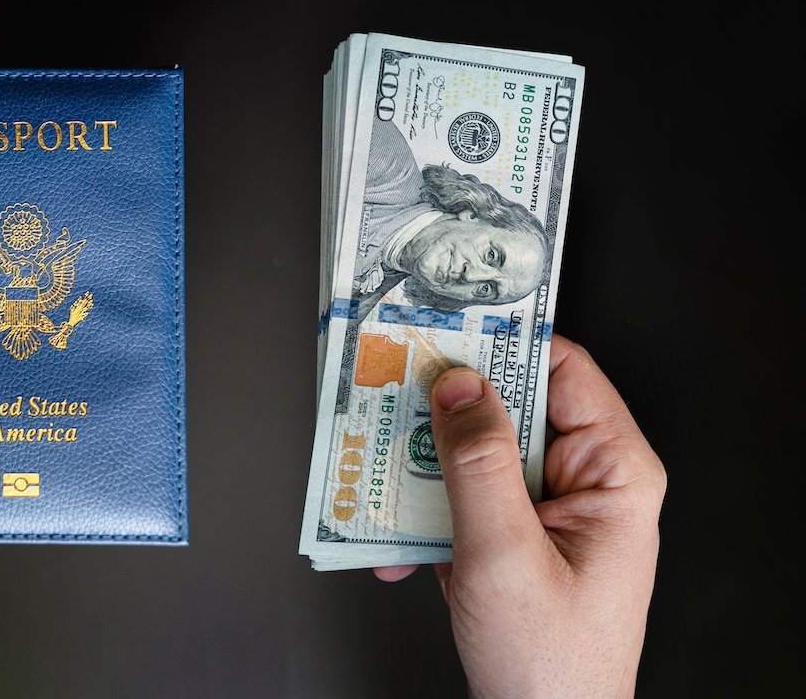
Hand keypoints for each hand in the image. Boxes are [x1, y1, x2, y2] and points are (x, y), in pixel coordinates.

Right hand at [376, 335, 666, 698]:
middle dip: (442, 410)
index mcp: (612, 473)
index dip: (504, 343)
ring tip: (377, 476)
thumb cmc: (551, 664)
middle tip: (388, 395)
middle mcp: (580, 481)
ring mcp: (541, 509)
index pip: (562, 370)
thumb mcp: (505, 556)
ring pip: (472, 451)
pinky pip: (459, 496)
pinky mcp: (508, 534)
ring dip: (419, 469)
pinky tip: (395, 547)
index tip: (446, 326)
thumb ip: (478, 465)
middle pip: (506, 407)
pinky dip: (419, 516)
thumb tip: (456, 387)